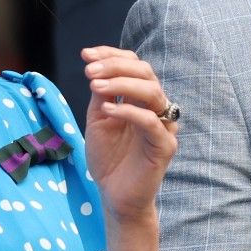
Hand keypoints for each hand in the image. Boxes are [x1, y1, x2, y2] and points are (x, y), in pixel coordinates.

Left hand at [81, 46, 177, 219]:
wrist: (114, 195)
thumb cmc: (108, 159)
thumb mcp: (99, 120)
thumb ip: (102, 95)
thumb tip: (97, 67)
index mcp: (141, 99)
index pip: (134, 65)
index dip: (112, 55)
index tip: (86, 55)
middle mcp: (156, 108)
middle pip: (145, 72)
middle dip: (115, 66)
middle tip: (89, 70)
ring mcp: (163, 126)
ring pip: (152, 91)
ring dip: (122, 83)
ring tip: (95, 85)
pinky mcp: (164, 146)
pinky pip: (150, 121)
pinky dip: (128, 111)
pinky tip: (107, 109)